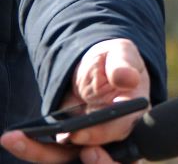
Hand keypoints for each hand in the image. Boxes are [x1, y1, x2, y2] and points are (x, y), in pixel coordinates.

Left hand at [0, 38, 149, 163]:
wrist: (96, 68)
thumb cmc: (113, 61)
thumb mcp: (120, 53)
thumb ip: (124, 64)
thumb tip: (128, 79)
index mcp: (134, 114)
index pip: (122, 131)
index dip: (102, 135)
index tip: (80, 134)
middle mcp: (116, 136)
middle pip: (104, 161)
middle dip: (86, 161)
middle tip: (64, 140)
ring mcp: (93, 144)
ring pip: (72, 161)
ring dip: (42, 154)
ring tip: (16, 139)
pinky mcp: (71, 147)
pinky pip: (53, 156)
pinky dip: (33, 149)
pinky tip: (15, 139)